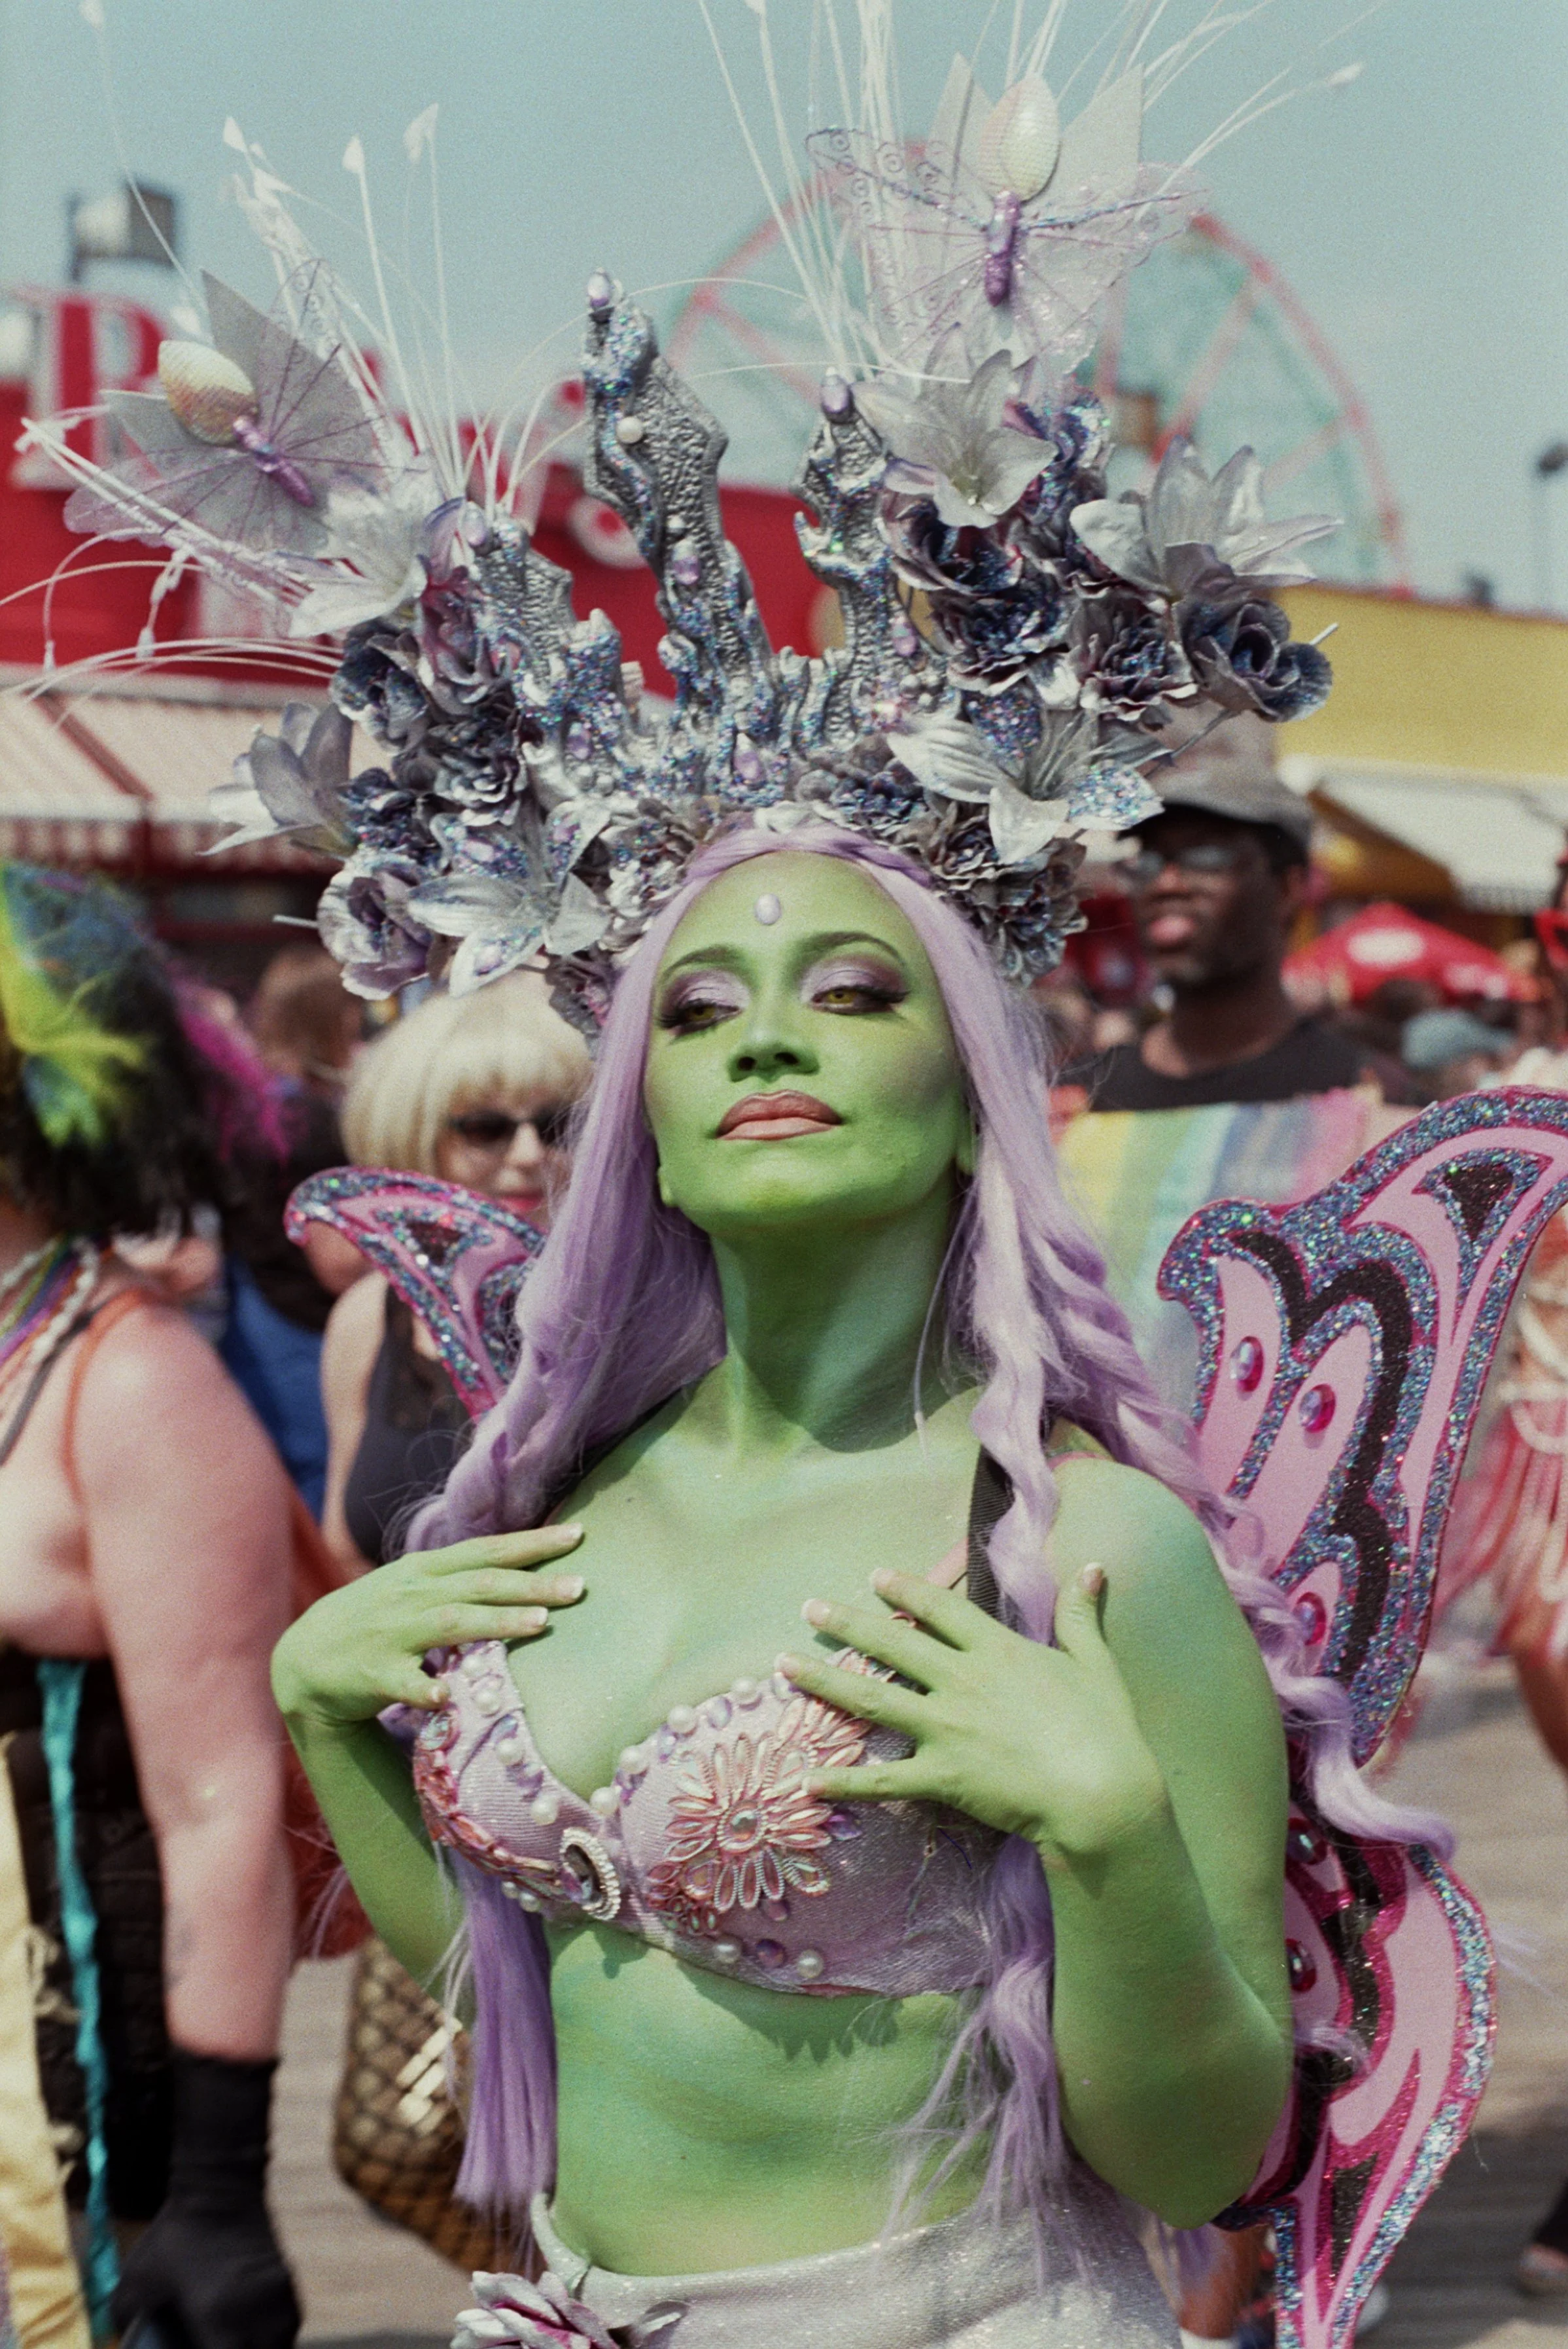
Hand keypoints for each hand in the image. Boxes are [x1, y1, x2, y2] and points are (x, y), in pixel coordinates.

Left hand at [113, 2201, 298, 2348]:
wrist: (221, 2185)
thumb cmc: (175, 2234)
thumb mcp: (135, 2278)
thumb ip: (126, 2320)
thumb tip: (127, 2338)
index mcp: (219, 2320)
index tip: (192, 2347)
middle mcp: (256, 2314)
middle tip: (215, 2343)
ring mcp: (277, 2297)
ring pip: (277, 2345)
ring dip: (259, 2347)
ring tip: (235, 2341)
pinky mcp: (287, 2281)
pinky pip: (286, 2326)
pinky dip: (271, 2335)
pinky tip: (251, 2332)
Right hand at [271, 1525, 585, 1723]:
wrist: (305, 1659)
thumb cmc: (374, 1620)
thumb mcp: (413, 1586)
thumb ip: (460, 1578)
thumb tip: (520, 1568)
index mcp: (425, 1571)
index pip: (486, 1549)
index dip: (531, 1542)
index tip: (578, 1534)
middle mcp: (413, 1594)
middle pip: (480, 1584)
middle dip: (532, 1583)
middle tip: (580, 1586)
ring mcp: (393, 1633)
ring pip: (452, 1623)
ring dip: (497, 1622)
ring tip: (540, 1624)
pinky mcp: (374, 1673)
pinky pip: (404, 1683)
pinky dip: (425, 1688)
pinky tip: (446, 1697)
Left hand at [779, 1564, 1169, 1868]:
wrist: (1100, 1794)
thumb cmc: (1104, 1729)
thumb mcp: (1095, 1663)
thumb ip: (1082, 1616)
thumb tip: (1092, 1566)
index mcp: (996, 1651)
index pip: (940, 1610)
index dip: (905, 1590)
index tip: (874, 1577)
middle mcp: (961, 1681)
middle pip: (892, 1644)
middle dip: (846, 1623)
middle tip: (809, 1608)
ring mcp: (945, 1728)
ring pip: (872, 1698)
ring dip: (823, 1682)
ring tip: (782, 1667)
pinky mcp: (941, 1776)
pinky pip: (883, 1781)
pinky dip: (844, 1783)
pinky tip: (806, 1781)